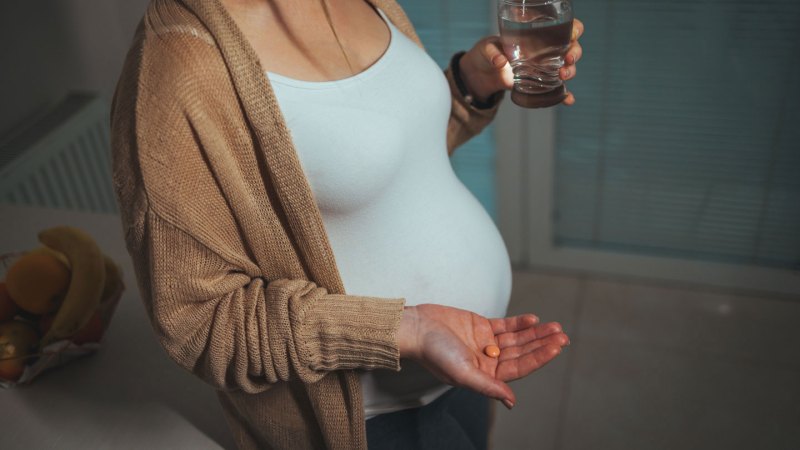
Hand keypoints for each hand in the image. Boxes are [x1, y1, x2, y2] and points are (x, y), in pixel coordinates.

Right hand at [397, 304, 569, 408]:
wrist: (416, 328)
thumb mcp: (463, 372)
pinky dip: (519, 322)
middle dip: (542, 344)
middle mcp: (488, 360)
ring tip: (554, 326)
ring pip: (517, 338)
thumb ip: (488, 386)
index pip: (519, 367)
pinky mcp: (480, 325)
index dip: (539, 357)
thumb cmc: (435, 352)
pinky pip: (505, 325)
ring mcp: (485, 342)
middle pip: (522, 352)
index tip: (556, 347)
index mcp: (485, 376)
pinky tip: (533, 319)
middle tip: (562, 336)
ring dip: (535, 333)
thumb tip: (511, 401)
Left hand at [459, 18, 584, 104]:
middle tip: (567, 60)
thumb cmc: (486, 53)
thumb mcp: (486, 48)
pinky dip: (564, 95)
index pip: (563, 28)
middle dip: (574, 53)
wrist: (480, 74)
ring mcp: (544, 68)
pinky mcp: (539, 84)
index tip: (572, 35)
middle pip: (571, 48)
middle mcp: (545, 50)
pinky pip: (556, 89)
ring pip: (567, 67)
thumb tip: (501, 61)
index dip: (573, 30)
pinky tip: (569, 100)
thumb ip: (493, 52)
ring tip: (563, 76)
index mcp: (537, 35)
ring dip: (570, 71)